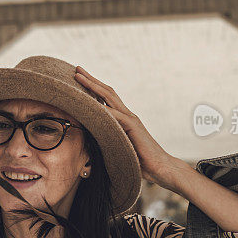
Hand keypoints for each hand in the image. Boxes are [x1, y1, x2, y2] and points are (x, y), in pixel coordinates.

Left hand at [74, 66, 178, 187]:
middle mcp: (127, 115)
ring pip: (109, 97)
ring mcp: (131, 119)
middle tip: (77, 69)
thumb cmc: (139, 161)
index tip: (79, 79)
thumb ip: (107, 139)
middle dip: (91, 79)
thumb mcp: (118, 147)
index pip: (105, 98)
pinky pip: (116, 116)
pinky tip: (90, 102)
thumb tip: (90, 141)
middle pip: (106, 91)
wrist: (160, 167)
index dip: (92, 88)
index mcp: (123, 119)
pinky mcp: (134, 127)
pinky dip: (103, 109)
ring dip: (93, 86)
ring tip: (79, 77)